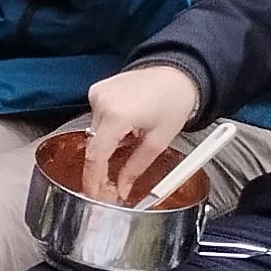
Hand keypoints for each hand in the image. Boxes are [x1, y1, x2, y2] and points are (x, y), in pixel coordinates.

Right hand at [82, 62, 201, 203]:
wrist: (176, 74)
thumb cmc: (173, 102)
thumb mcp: (158, 141)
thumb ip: (135, 168)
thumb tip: (122, 188)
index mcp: (117, 115)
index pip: (96, 156)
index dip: (94, 180)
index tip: (96, 195)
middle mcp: (101, 102)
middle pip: (94, 145)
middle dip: (102, 166)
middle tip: (114, 183)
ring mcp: (96, 94)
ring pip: (94, 132)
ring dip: (108, 144)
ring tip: (131, 140)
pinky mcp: (96, 90)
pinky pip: (96, 118)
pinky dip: (108, 128)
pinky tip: (126, 125)